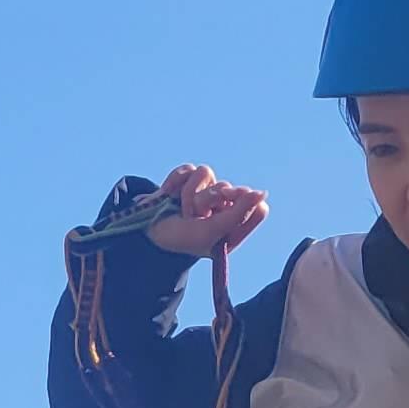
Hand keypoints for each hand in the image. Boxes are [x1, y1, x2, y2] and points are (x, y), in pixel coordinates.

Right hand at [145, 163, 266, 260]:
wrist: (147, 234)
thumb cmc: (181, 238)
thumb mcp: (211, 231)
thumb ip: (238, 214)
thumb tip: (261, 193)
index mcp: (234, 227)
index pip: (258, 208)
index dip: (244, 204)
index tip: (227, 206)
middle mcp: (224, 207)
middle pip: (230, 188)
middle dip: (208, 200)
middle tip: (196, 216)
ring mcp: (205, 191)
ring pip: (207, 174)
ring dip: (190, 193)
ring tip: (181, 210)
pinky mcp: (186, 179)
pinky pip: (188, 169)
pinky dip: (175, 182)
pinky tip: (168, 195)